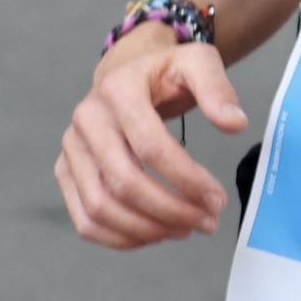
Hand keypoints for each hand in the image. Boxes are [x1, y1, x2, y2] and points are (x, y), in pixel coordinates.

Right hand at [55, 32, 248, 249]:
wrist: (127, 72)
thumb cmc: (164, 72)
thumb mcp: (197, 63)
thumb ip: (217, 89)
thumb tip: (235, 124)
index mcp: (118, 89)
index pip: (150, 146)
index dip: (186, 179)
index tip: (217, 199)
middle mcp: (86, 119)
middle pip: (124, 182)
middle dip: (170, 210)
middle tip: (207, 222)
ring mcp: (71, 148)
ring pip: (100, 207)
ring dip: (146, 229)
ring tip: (184, 229)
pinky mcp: (65, 171)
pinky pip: (85, 219)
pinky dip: (120, 237)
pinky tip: (155, 233)